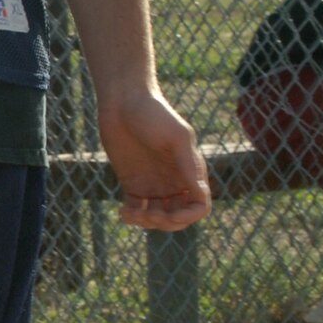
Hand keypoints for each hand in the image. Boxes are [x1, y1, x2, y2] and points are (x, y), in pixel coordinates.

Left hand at [97, 88, 210, 230]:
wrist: (122, 100)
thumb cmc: (153, 113)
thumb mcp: (176, 136)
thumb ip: (188, 164)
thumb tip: (200, 193)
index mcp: (190, 173)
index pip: (199, 207)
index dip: (188, 217)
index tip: (170, 214)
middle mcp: (174, 181)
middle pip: (178, 217)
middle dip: (165, 222)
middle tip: (147, 213)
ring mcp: (153, 184)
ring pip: (157, 217)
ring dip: (147, 223)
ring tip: (132, 213)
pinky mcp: (133, 183)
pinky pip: (137, 209)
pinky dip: (133, 217)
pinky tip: (124, 212)